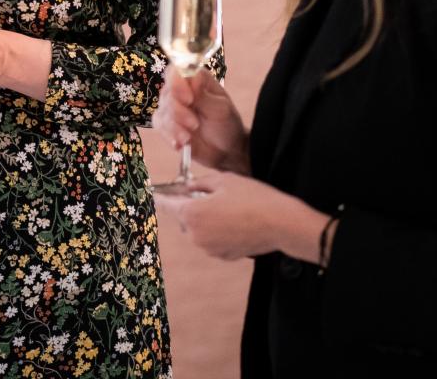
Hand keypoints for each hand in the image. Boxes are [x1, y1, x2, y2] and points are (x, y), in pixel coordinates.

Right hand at [152, 68, 250, 174]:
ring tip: (188, 138)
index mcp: (195, 80)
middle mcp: (180, 90)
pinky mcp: (166, 124)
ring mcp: (171, 107)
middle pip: (167, 93)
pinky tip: (181, 144)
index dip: (177, 83)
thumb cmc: (227, 124)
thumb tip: (192, 76)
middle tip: (194, 124)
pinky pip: (159, 126)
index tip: (188, 99)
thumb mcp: (220, 109)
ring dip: (174, 126)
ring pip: (162, 111)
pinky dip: (169, 136)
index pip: (176, 72)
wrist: (226, 150)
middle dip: (178, 111)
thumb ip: (204, 95)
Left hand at [154, 172, 327, 262]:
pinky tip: (235, 221)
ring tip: (226, 207)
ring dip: (204, 220)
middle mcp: (196, 235)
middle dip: (190, 207)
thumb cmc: (253, 198)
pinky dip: (217, 231)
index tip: (155, 192)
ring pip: (197, 230)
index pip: (165, 205)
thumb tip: (188, 188)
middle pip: (182, 218)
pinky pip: (212, 241)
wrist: (281, 224)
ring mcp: (209, 249)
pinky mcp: (223, 256)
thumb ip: (199, 184)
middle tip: (207, 195)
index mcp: (191, 214)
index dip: (160, 196)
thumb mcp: (223, 180)